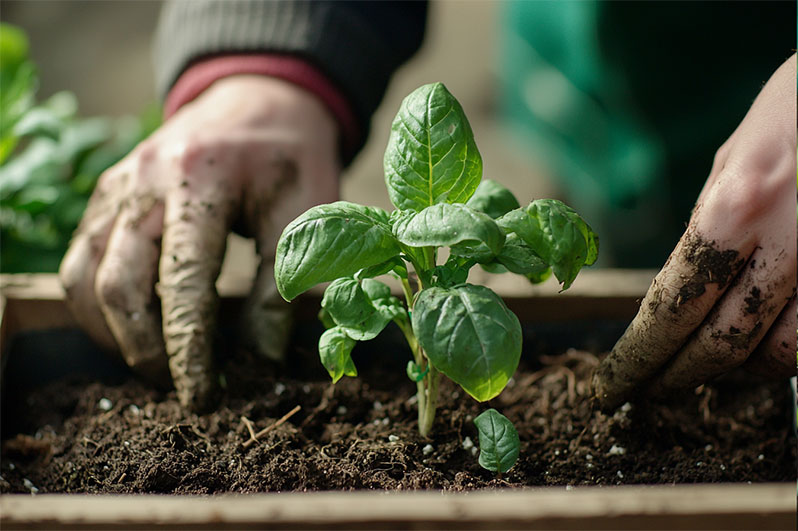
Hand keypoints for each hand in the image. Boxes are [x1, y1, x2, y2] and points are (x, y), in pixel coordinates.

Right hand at [59, 76, 339, 409]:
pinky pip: (79, 263)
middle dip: (144, 351)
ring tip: (155, 364)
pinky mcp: (105, 198)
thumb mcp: (308, 210)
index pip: (182, 279)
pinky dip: (97, 308)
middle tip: (179, 389)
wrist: (257, 101)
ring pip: (82, 280)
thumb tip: (263, 363)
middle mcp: (142, 182)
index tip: (203, 396)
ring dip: (113, 336)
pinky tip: (132, 328)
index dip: (188, 348)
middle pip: (116, 286)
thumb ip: (283, 283)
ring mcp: (116, 188)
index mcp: (199, 179)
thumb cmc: (290, 156)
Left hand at [592, 54, 796, 409]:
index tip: (612, 386)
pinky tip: (763, 348)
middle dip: (676, 378)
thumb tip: (679, 288)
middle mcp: (786, 244)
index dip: (637, 359)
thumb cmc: (793, 108)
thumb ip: (706, 228)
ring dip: (738, 373)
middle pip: (720, 345)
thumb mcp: (730, 160)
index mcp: (736, 209)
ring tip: (706, 370)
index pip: (670, 310)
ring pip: (781, 355)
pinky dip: (785, 352)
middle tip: (650, 392)